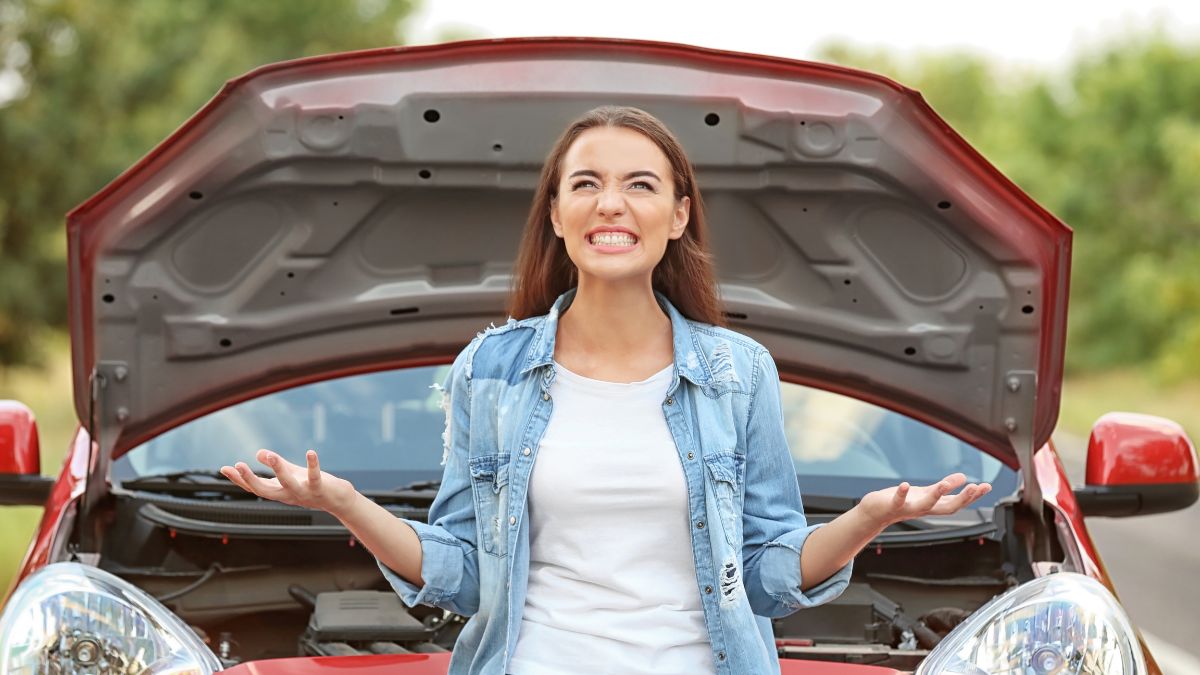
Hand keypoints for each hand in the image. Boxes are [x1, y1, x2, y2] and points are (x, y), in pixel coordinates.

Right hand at [220, 449, 355, 514]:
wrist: (338, 501)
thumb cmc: (312, 487)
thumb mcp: (291, 474)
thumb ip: (275, 464)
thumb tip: (258, 452)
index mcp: (278, 492)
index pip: (254, 488)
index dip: (239, 480)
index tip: (224, 468)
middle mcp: (288, 495)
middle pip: (264, 490)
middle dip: (250, 479)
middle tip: (237, 465)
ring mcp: (303, 493)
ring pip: (288, 483)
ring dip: (279, 470)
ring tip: (271, 455)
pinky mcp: (320, 488)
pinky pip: (315, 477)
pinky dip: (313, 465)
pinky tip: (310, 452)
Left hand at [857, 472, 991, 527]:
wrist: (876, 512)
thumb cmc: (901, 502)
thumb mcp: (925, 493)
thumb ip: (944, 488)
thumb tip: (963, 477)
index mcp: (933, 505)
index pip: (958, 502)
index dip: (973, 496)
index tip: (987, 486)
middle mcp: (924, 509)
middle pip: (948, 508)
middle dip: (963, 499)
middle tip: (976, 488)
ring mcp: (909, 509)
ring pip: (926, 505)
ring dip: (936, 496)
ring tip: (945, 484)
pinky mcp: (893, 506)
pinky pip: (898, 501)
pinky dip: (902, 494)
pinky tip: (905, 485)